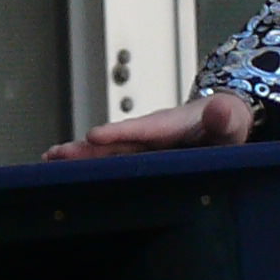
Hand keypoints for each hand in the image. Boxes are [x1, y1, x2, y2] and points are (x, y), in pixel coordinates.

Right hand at [48, 91, 251, 162]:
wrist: (224, 122)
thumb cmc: (228, 123)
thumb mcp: (231, 121)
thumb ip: (225, 118)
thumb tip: (219, 108)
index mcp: (171, 125)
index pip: (145, 129)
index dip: (121, 133)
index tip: (94, 135)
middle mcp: (149, 134)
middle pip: (115, 142)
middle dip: (86, 149)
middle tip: (55, 155)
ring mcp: (141, 145)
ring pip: (107, 152)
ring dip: (79, 157)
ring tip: (48, 162)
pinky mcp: (138, 155)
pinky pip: (111, 160)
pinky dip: (88, 165)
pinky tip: (62, 171)